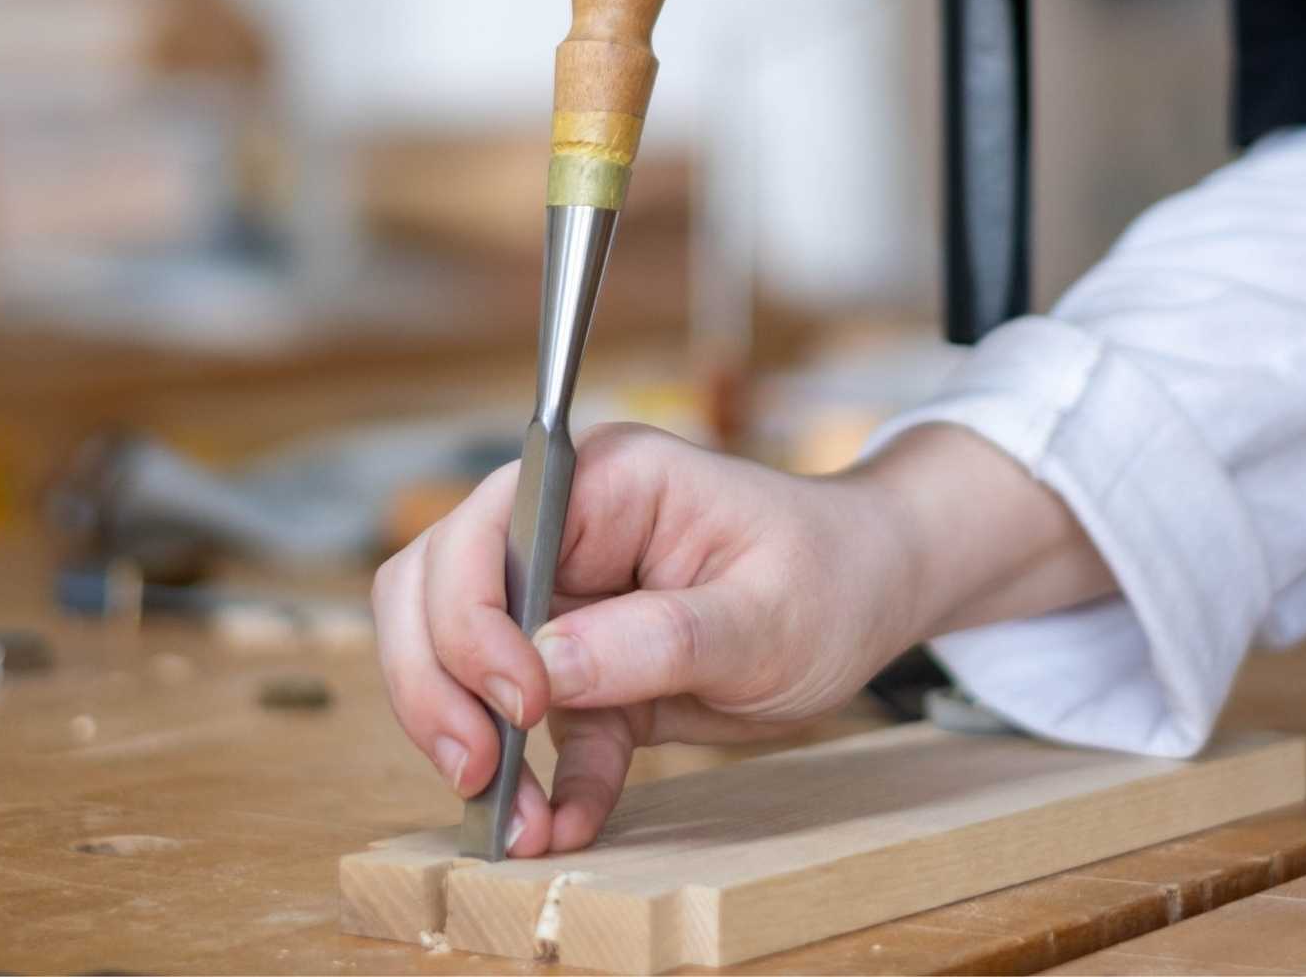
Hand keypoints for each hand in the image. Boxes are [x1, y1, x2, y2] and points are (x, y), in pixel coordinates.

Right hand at [370, 422, 1110, 855]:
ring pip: (454, 659)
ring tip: (514, 818)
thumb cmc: (833, 572)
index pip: (483, 533)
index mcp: (602, 482)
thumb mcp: (764, 614)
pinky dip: (532, 778)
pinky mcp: (579, 667)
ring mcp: (562, 596)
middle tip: (479, 768)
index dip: (472, 619)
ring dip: (467, 739)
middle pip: (433, 589)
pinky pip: (524, 724)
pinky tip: (559, 822)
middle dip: (437, 684)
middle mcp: (561, 528)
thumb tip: (547, 666)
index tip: (521, 701)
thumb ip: (656, 637)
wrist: (872, 593)